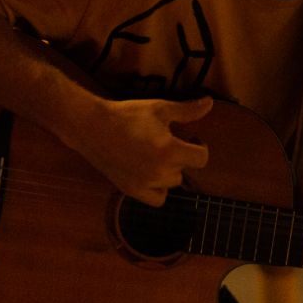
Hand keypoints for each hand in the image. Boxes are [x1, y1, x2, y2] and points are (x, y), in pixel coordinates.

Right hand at [77, 97, 212, 205]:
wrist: (92, 126)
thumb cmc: (127, 115)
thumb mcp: (160, 109)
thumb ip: (187, 110)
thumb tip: (210, 103)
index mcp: (169, 151)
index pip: (201, 158)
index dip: (200, 146)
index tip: (192, 138)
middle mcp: (159, 172)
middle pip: (185, 170)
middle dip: (181, 156)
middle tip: (168, 141)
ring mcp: (145, 184)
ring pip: (172, 183)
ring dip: (170, 171)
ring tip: (156, 155)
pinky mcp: (131, 190)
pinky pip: (157, 199)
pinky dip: (159, 189)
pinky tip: (152, 173)